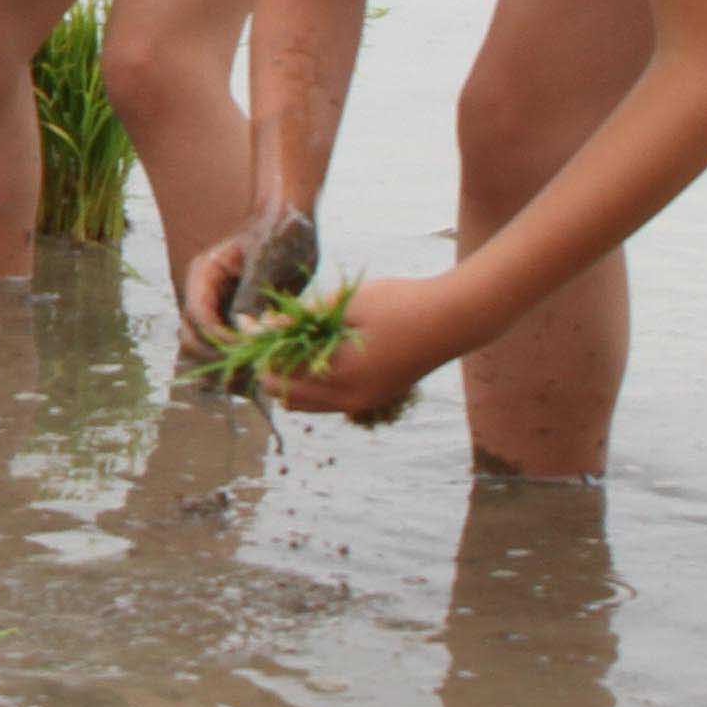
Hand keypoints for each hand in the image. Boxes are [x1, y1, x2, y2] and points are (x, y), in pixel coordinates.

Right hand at [176, 206, 320, 351]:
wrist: (293, 222)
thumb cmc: (279, 232)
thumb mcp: (268, 261)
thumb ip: (253, 295)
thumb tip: (246, 330)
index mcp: (205, 274)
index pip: (198, 315)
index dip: (218, 336)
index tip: (247, 345)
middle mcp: (206, 293)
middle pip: (192, 336)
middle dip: (215, 352)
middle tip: (248, 359)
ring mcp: (219, 307)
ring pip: (206, 345)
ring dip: (226, 358)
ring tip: (256, 360)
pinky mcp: (237, 318)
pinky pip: (228, 345)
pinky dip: (241, 355)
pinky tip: (263, 355)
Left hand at [261, 264, 463, 423]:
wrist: (454, 319)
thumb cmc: (401, 303)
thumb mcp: (349, 304)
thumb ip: (305, 318)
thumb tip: (266, 327)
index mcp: (342, 375)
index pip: (280, 371)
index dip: (261, 348)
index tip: (252, 325)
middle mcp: (349, 399)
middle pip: (286, 395)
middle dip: (270, 367)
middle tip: (267, 335)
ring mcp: (363, 403)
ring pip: (305, 403)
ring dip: (289, 378)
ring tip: (289, 343)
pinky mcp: (373, 399)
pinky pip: (327, 402)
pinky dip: (312, 383)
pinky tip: (315, 352)